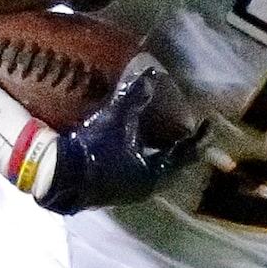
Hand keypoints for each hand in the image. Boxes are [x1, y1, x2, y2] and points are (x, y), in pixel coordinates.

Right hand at [36, 57, 206, 213]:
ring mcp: (128, 194)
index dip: (196, 139)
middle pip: (170, 168)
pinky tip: (135, 152)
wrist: (60, 175)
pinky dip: (141, 163)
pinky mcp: (111, 194)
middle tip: (186, 134)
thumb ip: (134, 98)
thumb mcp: (116, 120)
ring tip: (163, 141)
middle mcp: (146, 188)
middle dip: (178, 151)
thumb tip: (149, 73)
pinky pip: (136, 176)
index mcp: (153, 174)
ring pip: (152, 174)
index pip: (184, 155)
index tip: (206, 126)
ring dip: (158, 158)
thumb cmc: (95, 149)